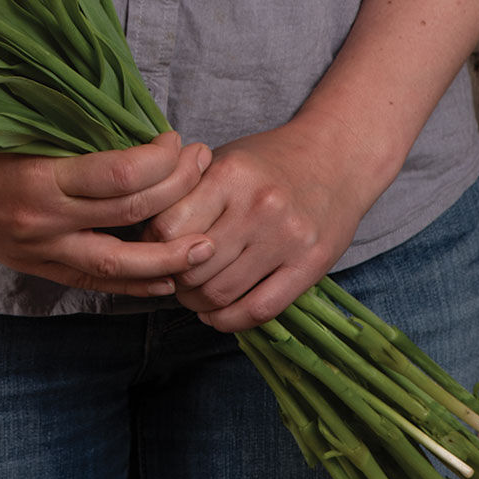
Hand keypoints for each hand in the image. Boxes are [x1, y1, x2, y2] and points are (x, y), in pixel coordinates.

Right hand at [0, 113, 216, 297]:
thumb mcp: (12, 114)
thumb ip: (68, 119)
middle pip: (132, 215)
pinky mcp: (31, 264)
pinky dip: (132, 280)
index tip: (175, 139)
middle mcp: (40, 221)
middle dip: (179, 192)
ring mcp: (35, 249)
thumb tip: (130, 114)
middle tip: (203, 166)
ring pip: (119, 265)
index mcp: (37, 176)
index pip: (124, 175)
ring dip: (168, 256)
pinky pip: (92, 279)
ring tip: (206, 245)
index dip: (163, 160)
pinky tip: (162, 276)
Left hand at [148, 118, 378, 330]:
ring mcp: (288, 239)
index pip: (168, 227)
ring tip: (192, 294)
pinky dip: (228, 320)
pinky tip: (217, 313)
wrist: (336, 157)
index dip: (152, 245)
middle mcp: (259, 207)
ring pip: (221, 293)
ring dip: (196, 303)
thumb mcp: (223, 159)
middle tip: (171, 277)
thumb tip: (141, 234)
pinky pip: (259, 310)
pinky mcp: (311, 265)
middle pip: (192, 266)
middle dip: (173, 279)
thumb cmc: (268, 160)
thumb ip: (186, 191)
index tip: (153, 249)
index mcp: (231, 175)